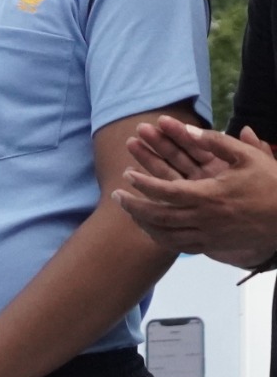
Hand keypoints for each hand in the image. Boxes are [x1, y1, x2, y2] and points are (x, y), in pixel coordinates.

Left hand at [117, 119, 276, 266]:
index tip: (127, 175)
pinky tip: (150, 229)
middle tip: (116, 196)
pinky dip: (160, 238)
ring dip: (143, 223)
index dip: (143, 183)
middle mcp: (205, 219)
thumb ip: (217, 142)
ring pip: (165, 235)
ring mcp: (208, 236)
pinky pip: (179, 246)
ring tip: (129, 211)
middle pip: (158, 216)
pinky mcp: (213, 247)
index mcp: (210, 196)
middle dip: (133, 206)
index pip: (165, 191)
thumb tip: (189, 130)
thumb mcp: (248, 157)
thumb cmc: (272, 185)